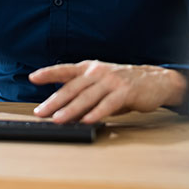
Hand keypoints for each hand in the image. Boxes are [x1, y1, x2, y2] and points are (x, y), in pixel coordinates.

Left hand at [29, 60, 188, 123]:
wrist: (156, 80)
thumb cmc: (123, 84)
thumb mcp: (100, 84)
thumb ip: (83, 95)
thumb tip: (64, 112)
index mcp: (89, 68)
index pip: (64, 70)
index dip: (48, 73)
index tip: (32, 77)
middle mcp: (98, 72)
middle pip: (72, 87)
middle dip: (54, 101)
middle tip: (41, 112)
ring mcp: (111, 81)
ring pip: (86, 97)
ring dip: (71, 110)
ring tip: (58, 119)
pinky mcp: (125, 92)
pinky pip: (108, 104)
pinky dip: (96, 113)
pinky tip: (87, 120)